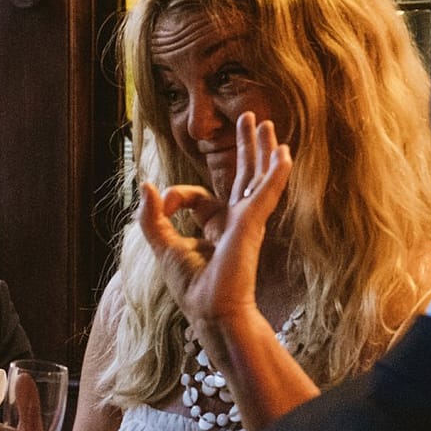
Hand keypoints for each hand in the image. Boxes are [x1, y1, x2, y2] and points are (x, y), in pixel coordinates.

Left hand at [137, 111, 290, 330]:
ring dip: (261, 149)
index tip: (162, 204)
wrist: (212, 312)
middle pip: (243, 175)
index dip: (175, 196)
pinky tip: (283, 154)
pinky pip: (266, 192)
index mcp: (215, 227)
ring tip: (266, 124)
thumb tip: (147, 185)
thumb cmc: (193, 287)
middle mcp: (235, 221)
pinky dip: (275, 173)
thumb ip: (152, 217)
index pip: (199, 198)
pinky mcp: (252, 224)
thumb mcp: (163, 247)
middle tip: (250, 119)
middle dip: (246, 147)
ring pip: (257, 176)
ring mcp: (247, 221)